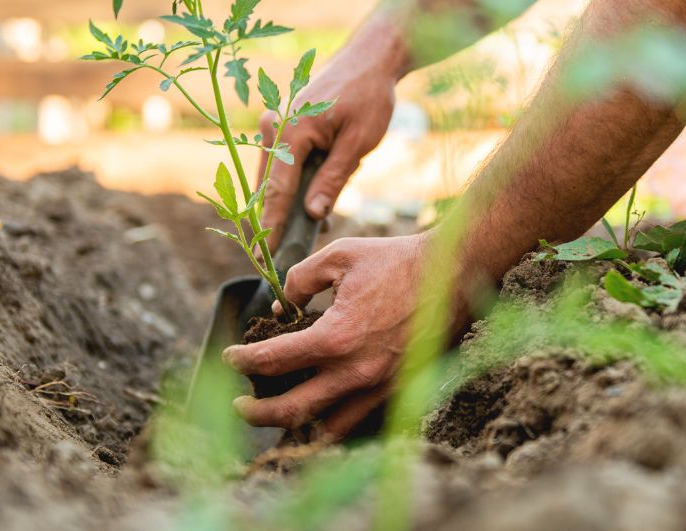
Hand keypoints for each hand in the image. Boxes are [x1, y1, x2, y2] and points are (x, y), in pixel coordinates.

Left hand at [223, 233, 459, 439]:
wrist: (455, 273)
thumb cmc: (397, 260)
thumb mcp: (340, 256)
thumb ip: (300, 279)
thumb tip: (282, 306)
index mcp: (336, 338)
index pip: (272, 361)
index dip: (242, 359)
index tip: (230, 356)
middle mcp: (356, 373)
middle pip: (290, 411)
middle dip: (256, 412)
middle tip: (239, 404)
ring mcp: (379, 388)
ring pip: (326, 430)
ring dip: (294, 427)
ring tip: (277, 416)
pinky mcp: (398, 392)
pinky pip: (358, 422)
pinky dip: (332, 424)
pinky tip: (319, 413)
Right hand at [257, 40, 400, 249]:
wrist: (370, 59)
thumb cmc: (368, 97)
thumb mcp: (358, 143)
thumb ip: (333, 180)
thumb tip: (312, 215)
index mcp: (290, 131)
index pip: (277, 190)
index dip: (271, 226)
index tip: (264, 256)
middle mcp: (273, 126)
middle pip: (269, 186)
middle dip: (279, 219)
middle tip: (285, 253)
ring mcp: (275, 124)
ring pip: (275, 177)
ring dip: (289, 203)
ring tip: (312, 229)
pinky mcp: (282, 125)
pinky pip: (282, 164)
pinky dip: (294, 185)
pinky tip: (315, 204)